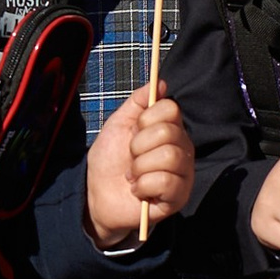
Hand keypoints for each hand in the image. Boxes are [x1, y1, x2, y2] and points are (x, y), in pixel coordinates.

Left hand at [86, 81, 194, 241]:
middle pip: (168, 132)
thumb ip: (137, 102)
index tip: (133, 132)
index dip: (146, 119)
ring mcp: (183, 173)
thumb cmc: (109, 161)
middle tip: (131, 158)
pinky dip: (143, 186)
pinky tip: (138, 190)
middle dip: (138, 146)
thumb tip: (159, 81)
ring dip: (140, 167)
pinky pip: (166, 182)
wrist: (96, 195)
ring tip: (133, 176)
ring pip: (169, 156)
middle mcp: (182, 148)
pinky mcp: (179, 196)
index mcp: (169, 129)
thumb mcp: (118, 124)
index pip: (171, 108)